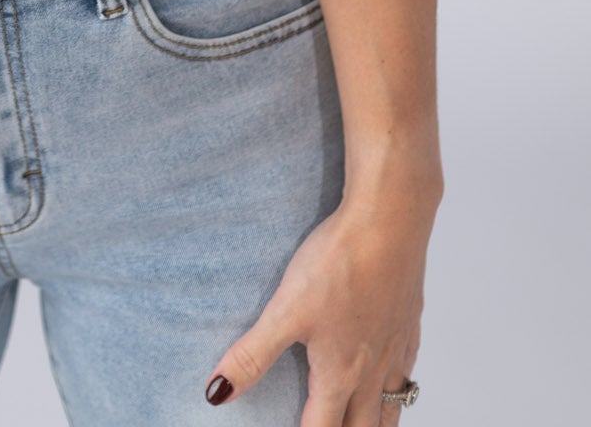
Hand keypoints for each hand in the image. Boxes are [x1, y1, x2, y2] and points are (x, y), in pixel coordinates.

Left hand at [203, 188, 434, 422]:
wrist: (389, 220)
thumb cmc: (339, 263)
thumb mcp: (286, 310)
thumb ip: (252, 355)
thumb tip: (216, 394)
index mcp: (340, 374)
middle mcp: (373, 371)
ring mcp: (396, 349)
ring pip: (391, 409)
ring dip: (373, 425)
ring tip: (357, 424)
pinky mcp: (409, 324)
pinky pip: (406, 375)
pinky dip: (395, 392)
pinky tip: (388, 379)